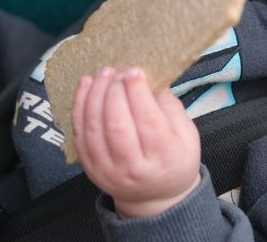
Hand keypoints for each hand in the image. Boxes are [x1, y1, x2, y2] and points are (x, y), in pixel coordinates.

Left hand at [72, 67, 201, 218]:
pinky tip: (86, 85)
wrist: (154, 196)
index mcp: (163, 158)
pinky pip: (79, 133)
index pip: (148, 122)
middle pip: (118, 125)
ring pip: (94, 128)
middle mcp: (133, 168)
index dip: (138, 93)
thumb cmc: (174, 159)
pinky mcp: (89, 167)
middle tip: (118, 71)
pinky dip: (79, 106)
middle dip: (114, 92)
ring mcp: (107, 170)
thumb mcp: (187, 135)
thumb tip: (150, 80)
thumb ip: (171, 107)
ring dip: (95, 95)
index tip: (134, 70)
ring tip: (103, 73)